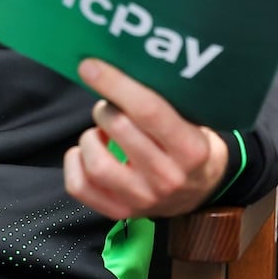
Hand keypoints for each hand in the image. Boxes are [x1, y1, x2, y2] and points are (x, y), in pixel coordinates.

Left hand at [64, 60, 228, 219]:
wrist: (203, 190)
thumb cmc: (192, 145)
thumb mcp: (193, 121)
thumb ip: (164, 102)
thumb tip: (120, 68)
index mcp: (190, 149)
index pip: (148, 110)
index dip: (116, 84)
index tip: (91, 66)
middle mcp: (167, 176)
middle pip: (119, 129)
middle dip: (106, 108)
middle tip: (110, 105)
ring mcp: (143, 199)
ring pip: (97, 163)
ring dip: (90, 137)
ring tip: (100, 131)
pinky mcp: (121, 212)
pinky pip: (80, 187)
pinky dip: (75, 163)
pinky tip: (87, 151)